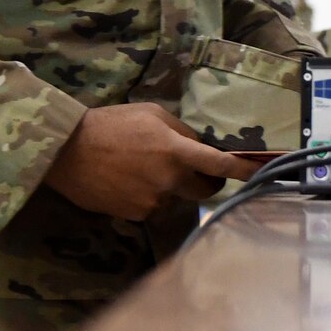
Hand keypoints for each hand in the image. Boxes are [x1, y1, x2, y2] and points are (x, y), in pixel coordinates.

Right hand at [43, 104, 257, 221]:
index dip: (244, 170)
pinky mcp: (137, 215)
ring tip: (146, 169)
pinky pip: (156, 206)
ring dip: (174, 187)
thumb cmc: (112, 125)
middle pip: (206, 189)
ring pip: (178, 198)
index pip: (220, 165)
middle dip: (209, 181)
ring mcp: (153, 201)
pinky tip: (132, 181)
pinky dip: (152, 196)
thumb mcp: (152, 115)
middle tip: (198, 170)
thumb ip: (182, 132)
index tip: (262, 173)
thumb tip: (201, 147)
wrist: (68, 152)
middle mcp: (170, 181)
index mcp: (176, 152)